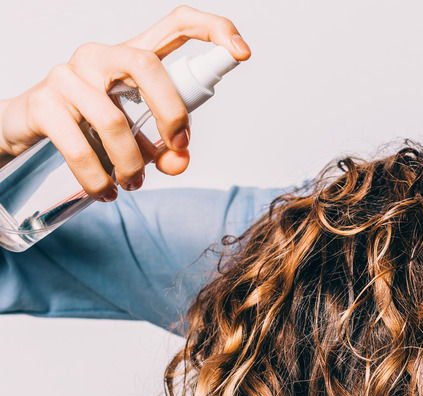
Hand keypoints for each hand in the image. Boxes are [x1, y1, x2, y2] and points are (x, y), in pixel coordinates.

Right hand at [0, 6, 250, 201]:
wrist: (27, 129)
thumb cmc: (91, 125)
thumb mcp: (137, 135)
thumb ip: (166, 147)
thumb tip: (179, 163)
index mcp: (131, 57)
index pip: (177, 25)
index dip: (214, 30)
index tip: (242, 52)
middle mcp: (100, 56)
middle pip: (147, 66)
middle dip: (172, 113)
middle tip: (178, 149)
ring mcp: (68, 75)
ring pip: (114, 120)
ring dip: (132, 163)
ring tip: (133, 184)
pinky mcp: (44, 103)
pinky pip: (80, 148)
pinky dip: (99, 178)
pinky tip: (105, 190)